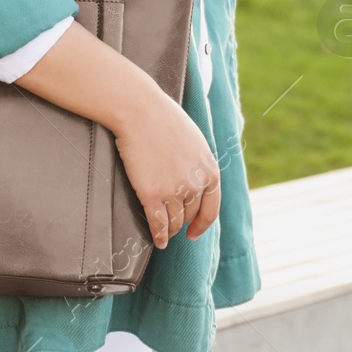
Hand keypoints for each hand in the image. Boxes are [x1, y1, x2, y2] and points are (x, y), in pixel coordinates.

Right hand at [110, 90, 221, 247]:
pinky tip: (157, 240)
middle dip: (182, 223)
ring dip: (169, 231)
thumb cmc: (165, 120)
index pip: (211, 209)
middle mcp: (195, 185)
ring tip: (164, 234)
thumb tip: (197, 184)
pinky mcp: (152, 195)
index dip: (202, 224)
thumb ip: (199, 165)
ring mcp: (174, 191)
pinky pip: (157, 224)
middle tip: (174, 228)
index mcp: (210, 171)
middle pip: (190, 216)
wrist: (141, 111)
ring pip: (174, 223)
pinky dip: (158, 236)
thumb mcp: (196, 142)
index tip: (195, 233)